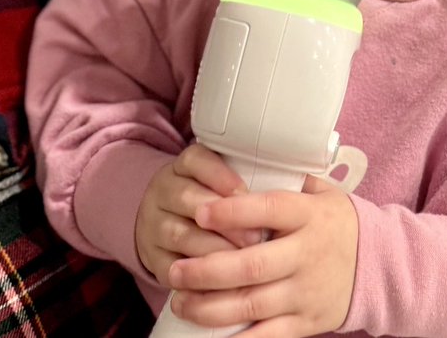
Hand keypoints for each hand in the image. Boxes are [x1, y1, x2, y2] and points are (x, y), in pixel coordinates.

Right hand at [136, 143, 261, 285]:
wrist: (165, 223)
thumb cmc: (209, 201)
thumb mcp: (219, 181)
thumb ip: (246, 179)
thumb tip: (294, 182)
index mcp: (181, 167)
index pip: (195, 160)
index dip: (220, 176)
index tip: (245, 192)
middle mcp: (162, 192)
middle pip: (186, 198)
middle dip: (224, 220)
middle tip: (255, 238)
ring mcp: (153, 226)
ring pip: (179, 234)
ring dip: (212, 250)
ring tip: (242, 262)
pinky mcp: (153, 259)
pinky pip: (171, 270)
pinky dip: (196, 279)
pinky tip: (221, 286)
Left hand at [167, 174, 357, 337]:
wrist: (379, 264)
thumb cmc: (337, 223)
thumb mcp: (321, 194)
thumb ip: (285, 182)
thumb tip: (241, 162)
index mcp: (309, 216)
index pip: (268, 210)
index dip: (232, 212)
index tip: (200, 210)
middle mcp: (307, 254)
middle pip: (252, 266)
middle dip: (207, 271)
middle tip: (175, 270)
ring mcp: (306, 291)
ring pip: (253, 304)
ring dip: (210, 307)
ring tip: (180, 301)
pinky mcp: (307, 322)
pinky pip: (268, 336)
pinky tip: (209, 336)